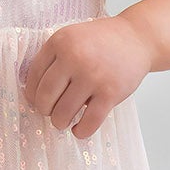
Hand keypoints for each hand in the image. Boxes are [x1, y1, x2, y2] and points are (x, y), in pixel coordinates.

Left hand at [20, 16, 152, 139]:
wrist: (137, 38)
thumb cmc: (102, 41)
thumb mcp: (72, 37)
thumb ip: (52, 58)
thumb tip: (32, 94)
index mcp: (60, 42)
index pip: (33, 77)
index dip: (32, 94)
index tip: (37, 100)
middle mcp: (74, 58)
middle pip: (45, 97)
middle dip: (44, 110)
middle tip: (50, 112)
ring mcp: (93, 76)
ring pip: (63, 113)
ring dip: (60, 122)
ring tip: (64, 121)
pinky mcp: (110, 93)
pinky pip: (89, 123)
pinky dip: (81, 132)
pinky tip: (79, 129)